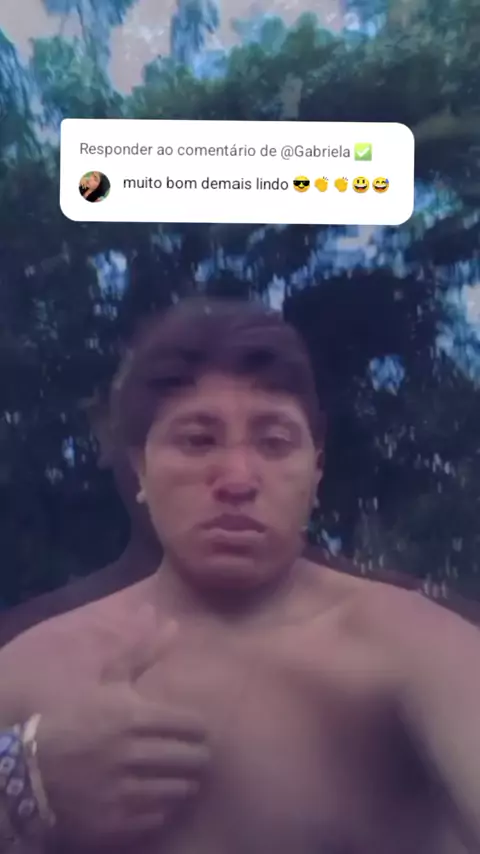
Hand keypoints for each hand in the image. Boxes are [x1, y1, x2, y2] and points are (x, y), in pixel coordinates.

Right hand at [36, 619, 209, 849]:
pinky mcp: (115, 821)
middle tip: (192, 754)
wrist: (29, 766)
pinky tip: (152, 796)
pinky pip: (156, 817)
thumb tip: (172, 621)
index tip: (196, 730)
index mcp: (133, 716)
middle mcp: (132, 753)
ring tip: (176, 776)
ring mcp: (124, 790)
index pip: (191, 725)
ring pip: (177, 790)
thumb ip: (142, 652)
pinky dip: (160, 808)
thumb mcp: (107, 681)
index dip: (198, 728)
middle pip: (190, 758)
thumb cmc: (74, 716)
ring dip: (181, 782)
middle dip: (196, 756)